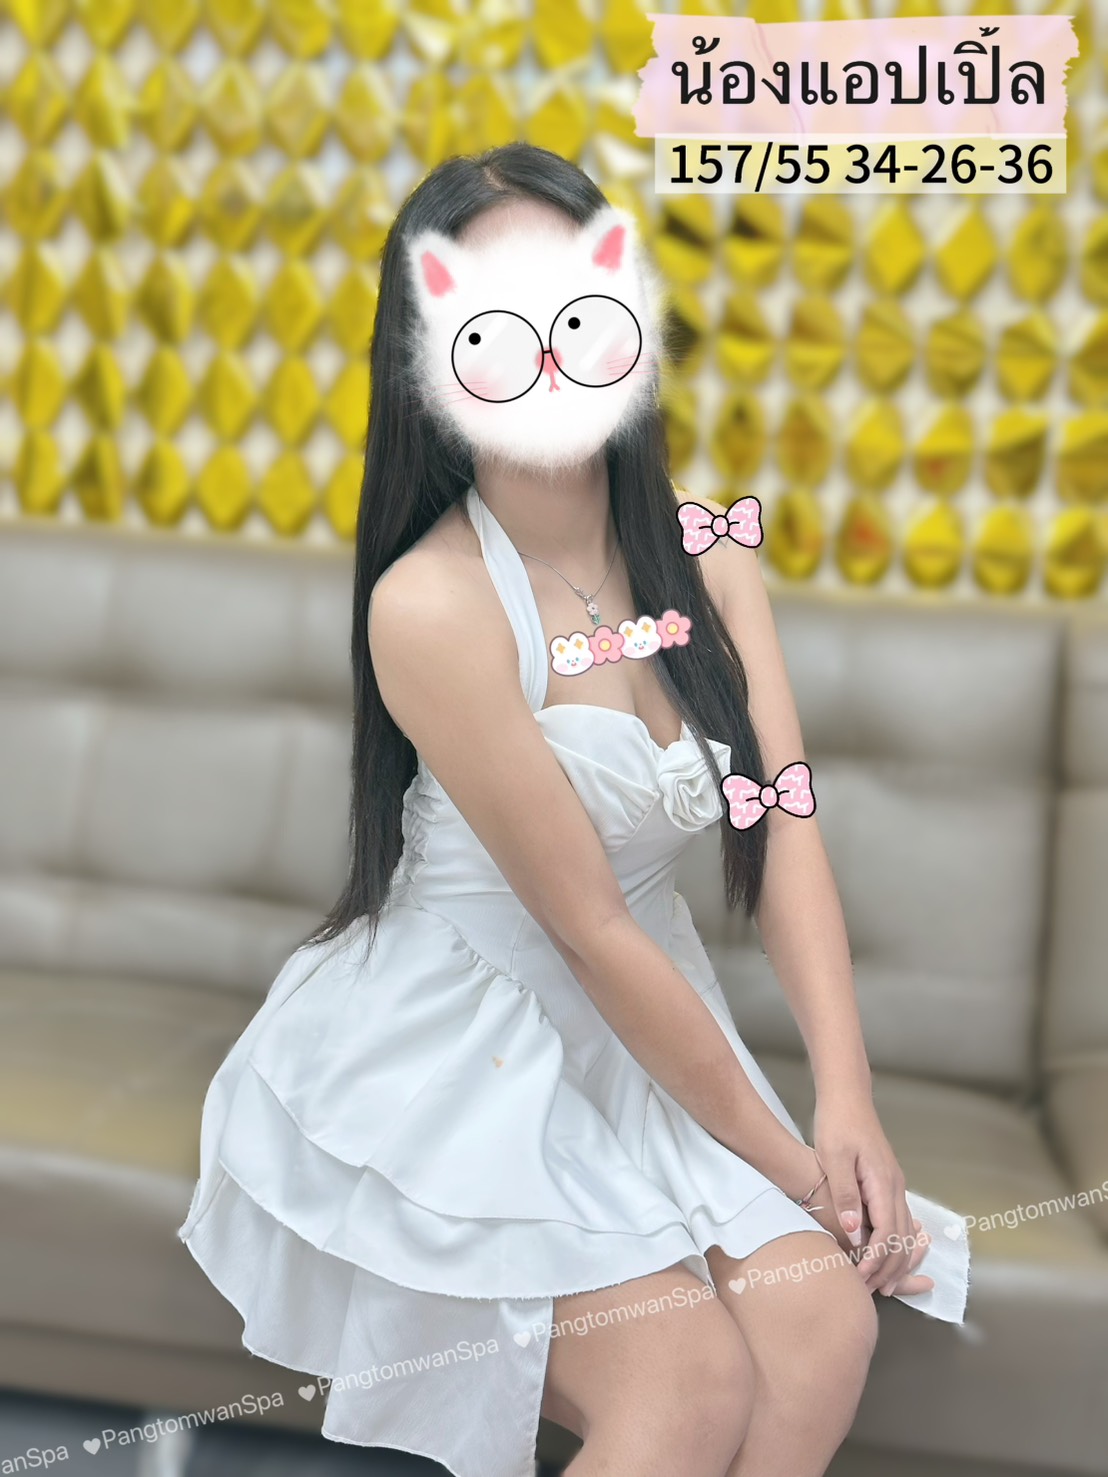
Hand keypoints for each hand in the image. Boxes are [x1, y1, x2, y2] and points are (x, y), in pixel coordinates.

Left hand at [812, 1094, 927, 1296]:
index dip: (877, 1260)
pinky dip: (895, 1242)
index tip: (863, 1278)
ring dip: (894, 1259)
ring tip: (879, 1282)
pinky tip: (883, 1254)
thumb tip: (854, 1232)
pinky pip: (899, 1220)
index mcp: (883, 1181)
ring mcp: (894, 1183)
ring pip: (905, 1231)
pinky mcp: (887, 1182)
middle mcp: (895, 1185)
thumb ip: (844, 1194)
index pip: (888, 1232)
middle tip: (871, 1289)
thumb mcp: (833, 1157)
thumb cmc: (837, 1123)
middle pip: (902, 1238)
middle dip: (890, 1267)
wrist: (847, 1097)